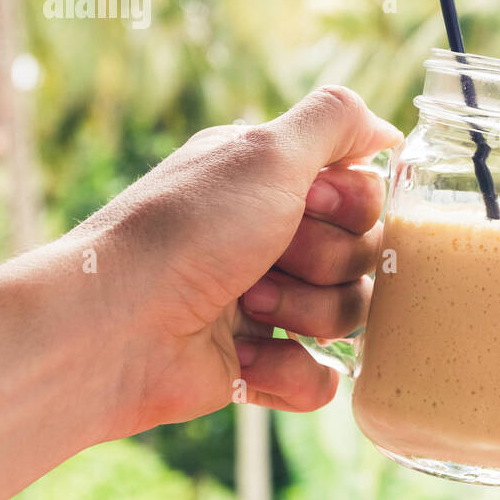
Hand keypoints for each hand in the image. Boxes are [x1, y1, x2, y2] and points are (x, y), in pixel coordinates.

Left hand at [78, 86, 401, 435]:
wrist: (113, 327)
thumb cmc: (187, 231)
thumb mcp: (265, 150)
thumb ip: (335, 121)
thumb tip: (386, 128)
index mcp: (273, 184)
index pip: (364, 194)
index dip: (350, 207)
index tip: (306, 205)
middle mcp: (272, 238)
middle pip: (363, 255)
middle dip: (324, 262)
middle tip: (265, 259)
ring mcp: (268, 303)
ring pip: (350, 316)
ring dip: (305, 313)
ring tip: (248, 307)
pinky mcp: (259, 364)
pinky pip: (320, 378)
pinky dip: (290, 372)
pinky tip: (249, 358)